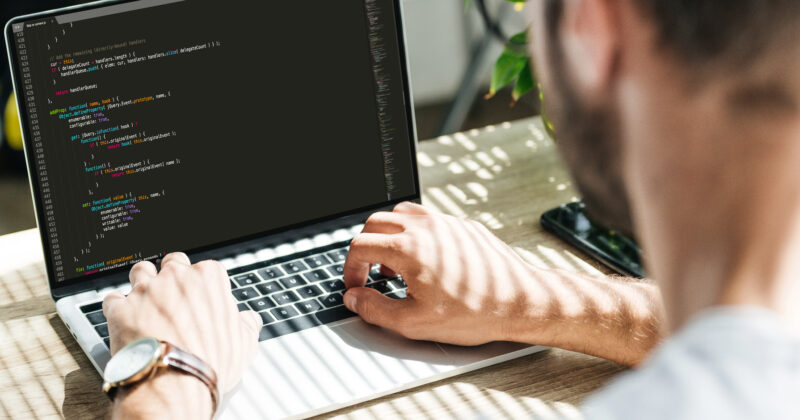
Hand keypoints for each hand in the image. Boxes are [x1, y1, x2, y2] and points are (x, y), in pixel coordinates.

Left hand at [103, 253, 260, 417]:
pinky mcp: (120, 308)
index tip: (202, 298)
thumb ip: (246, 325)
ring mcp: (145, 291)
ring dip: (143, 283)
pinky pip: (113, 298)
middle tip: (175, 296)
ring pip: (141, 271)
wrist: (174, 383)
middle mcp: (176, 277)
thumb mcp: (244, 345)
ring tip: (147, 300)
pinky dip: (117, 306)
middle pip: (173, 262)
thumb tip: (248, 320)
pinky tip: (123, 317)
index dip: (204, 285)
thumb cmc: (211, 363)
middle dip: (172, 275)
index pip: (207, 269)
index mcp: (209, 279)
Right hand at [342, 202, 540, 344]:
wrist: (519, 302)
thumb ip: (376, 310)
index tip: (356, 285)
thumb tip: (355, 299)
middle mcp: (426, 228)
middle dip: (365, 248)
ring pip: (402, 213)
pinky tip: (424, 260)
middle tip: (368, 273)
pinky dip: (414, 233)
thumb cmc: (475, 313)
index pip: (360, 245)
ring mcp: (446, 223)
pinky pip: (429, 219)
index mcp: (409, 249)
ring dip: (388, 235)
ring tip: (394, 265)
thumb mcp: (414, 323)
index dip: (350, 268)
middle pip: (376, 222)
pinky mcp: (464, 226)